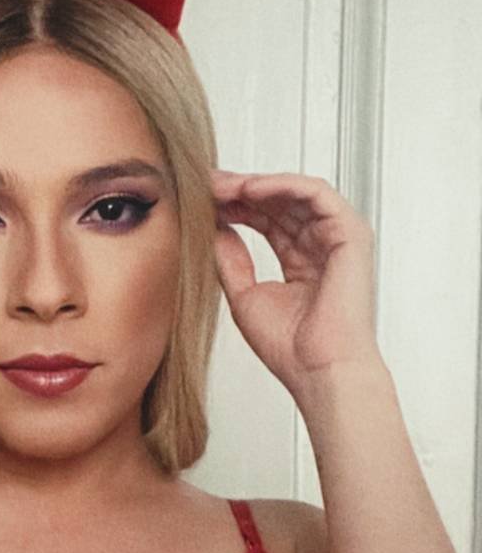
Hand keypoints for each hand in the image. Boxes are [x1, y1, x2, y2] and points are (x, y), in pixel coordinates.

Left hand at [211, 170, 381, 398]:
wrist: (317, 370)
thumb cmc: (290, 348)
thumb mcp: (244, 295)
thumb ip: (230, 260)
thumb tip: (214, 228)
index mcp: (300, 261)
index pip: (267, 219)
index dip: (235, 206)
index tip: (202, 199)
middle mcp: (320, 246)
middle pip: (280, 202)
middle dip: (241, 189)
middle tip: (207, 183)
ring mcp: (337, 238)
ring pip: (297, 192)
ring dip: (258, 183)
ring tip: (224, 186)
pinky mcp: (350, 233)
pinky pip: (316, 193)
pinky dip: (283, 185)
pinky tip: (252, 189)